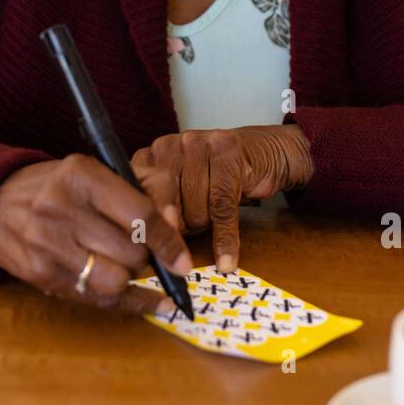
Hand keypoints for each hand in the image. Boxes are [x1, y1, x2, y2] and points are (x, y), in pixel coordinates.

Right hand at [0, 153, 193, 313]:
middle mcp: (60, 207)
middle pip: (132, 252)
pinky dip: (129, 304)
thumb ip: (149, 189)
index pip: (140, 214)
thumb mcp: (102, 171)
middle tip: (143, 250)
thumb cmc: (60, 187)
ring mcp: (47, 244)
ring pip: (116, 280)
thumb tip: (175, 226)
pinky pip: (97, 300)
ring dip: (131, 278)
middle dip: (147, 257)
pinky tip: (149, 302)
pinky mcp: (40, 274)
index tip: (183, 260)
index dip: (169, 241)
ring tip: (125, 264)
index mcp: (82, 174)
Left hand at [131, 124, 313, 271]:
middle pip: (169, 206)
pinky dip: (225, 239)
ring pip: (196, 208)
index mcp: (154, 153)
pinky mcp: (229, 156)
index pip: (142, 196)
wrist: (261, 154)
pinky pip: (223, 208)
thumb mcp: (181, 190)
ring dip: (206, 224)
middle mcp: (173, 144)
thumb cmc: (214, 178)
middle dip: (182, 226)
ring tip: (213, 211)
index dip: (152, 224)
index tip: (156, 245)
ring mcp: (201, 145)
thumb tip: (149, 247)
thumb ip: (161, 209)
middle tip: (194, 224)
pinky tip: (227, 260)